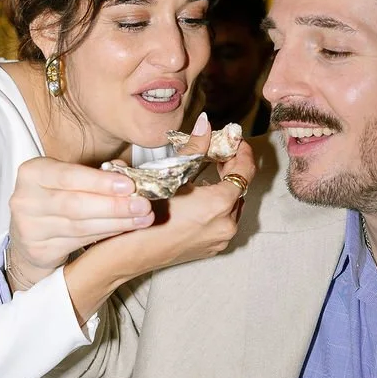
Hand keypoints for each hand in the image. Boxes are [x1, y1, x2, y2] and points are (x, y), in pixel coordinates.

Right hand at [8, 158, 155, 286]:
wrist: (29, 232)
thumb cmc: (57, 196)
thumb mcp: (68, 178)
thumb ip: (94, 174)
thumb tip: (127, 172)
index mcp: (32, 173)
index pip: (68, 176)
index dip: (100, 181)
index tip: (129, 185)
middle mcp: (24, 200)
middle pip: (75, 205)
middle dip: (113, 205)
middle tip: (143, 205)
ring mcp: (29, 228)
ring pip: (80, 226)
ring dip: (115, 223)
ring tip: (142, 219)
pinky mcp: (38, 250)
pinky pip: (79, 242)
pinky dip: (105, 235)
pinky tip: (124, 230)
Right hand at [77, 138, 256, 285]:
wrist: (130, 253)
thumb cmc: (144, 215)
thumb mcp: (170, 176)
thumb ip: (194, 149)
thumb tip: (204, 124)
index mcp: (219, 205)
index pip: (245, 172)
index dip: (243, 152)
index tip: (235, 141)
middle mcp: (226, 225)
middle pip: (241, 188)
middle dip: (232, 168)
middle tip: (219, 151)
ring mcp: (221, 239)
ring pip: (233, 205)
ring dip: (225, 186)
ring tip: (210, 170)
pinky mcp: (213, 248)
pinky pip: (225, 221)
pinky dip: (219, 205)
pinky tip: (202, 195)